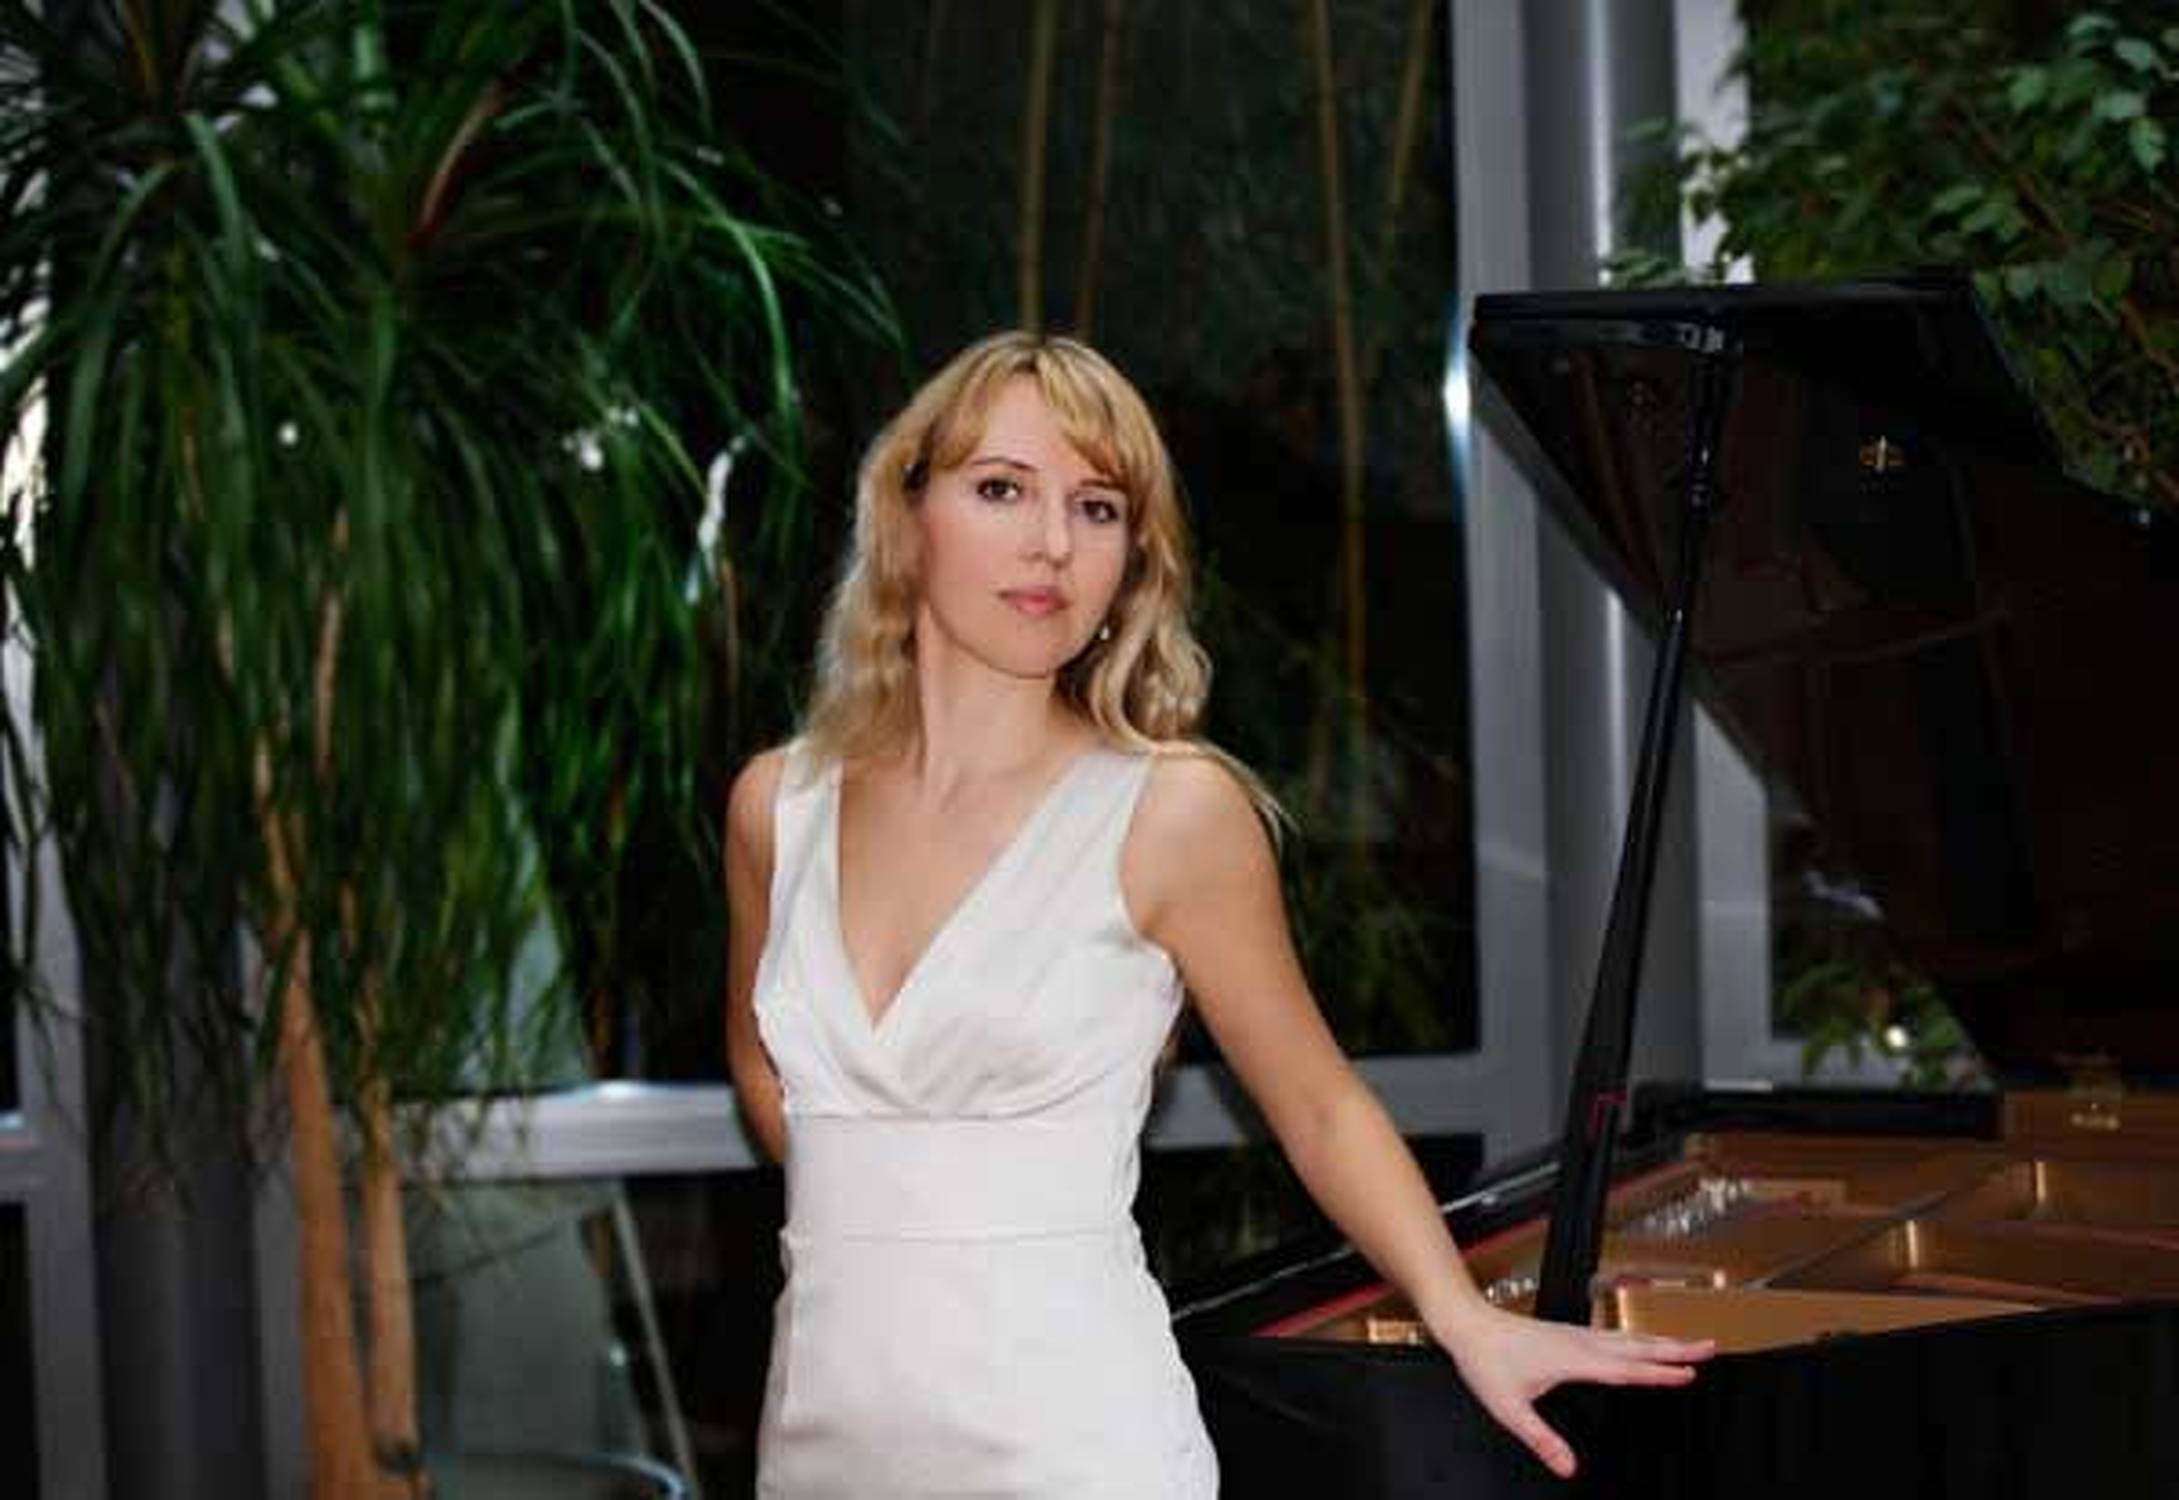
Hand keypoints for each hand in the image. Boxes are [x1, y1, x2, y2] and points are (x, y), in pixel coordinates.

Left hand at [1427, 1300, 1715, 1479]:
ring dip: (1660, 1340)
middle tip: (1710, 1346)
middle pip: (1637, 1346)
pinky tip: (1641, 1344)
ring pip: (1627, 1338)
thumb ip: (1541, 1440)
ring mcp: (1575, 1335)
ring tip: (1689, 1343)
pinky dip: (1638, 1339)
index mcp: (1573, 1359)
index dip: (1659, 1372)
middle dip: (1675, 1347)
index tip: (1691, 1372)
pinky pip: (1614, 1336)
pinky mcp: (1568, 1334)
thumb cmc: (1486, 1362)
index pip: (1626, 1369)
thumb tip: (1569, 1470)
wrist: (1467, 1324)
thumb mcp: (1510, 1409)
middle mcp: (1580, 1343)